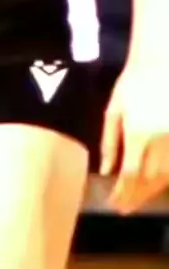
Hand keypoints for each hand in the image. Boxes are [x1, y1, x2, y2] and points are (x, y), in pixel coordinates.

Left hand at [100, 61, 168, 213]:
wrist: (162, 61)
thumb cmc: (134, 82)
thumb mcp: (114, 108)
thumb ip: (109, 141)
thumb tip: (106, 170)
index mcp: (139, 133)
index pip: (130, 174)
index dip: (123, 193)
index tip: (115, 203)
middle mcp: (161, 140)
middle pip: (150, 179)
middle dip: (137, 196)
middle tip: (125, 207)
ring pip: (167, 176)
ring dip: (152, 191)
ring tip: (139, 198)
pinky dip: (167, 177)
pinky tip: (157, 182)